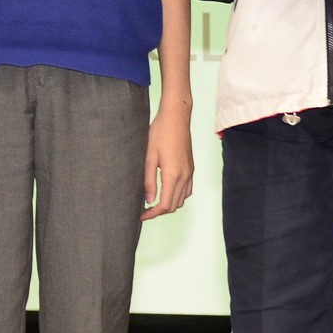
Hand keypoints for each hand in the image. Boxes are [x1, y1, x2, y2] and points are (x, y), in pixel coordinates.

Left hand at [142, 97, 194, 221]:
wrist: (176, 117)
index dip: (153, 214)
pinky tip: (166, 190)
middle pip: (174, 205)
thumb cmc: (160, 133)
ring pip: (182, 199)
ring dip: (169, 204)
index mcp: (173, 175)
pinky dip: (177, 195)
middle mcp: (185, 176)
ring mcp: (190, 172)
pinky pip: (187, 189)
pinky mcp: (191, 168)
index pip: (165, 205)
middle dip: (160, 211)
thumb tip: (149, 200)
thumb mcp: (149, 157)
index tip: (142, 216)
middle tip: (145, 210)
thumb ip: (149, 180)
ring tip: (154, 202)